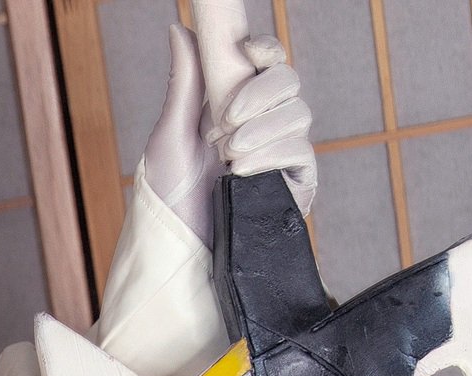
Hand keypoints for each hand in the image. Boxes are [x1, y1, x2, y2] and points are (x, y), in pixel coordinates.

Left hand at [137, 7, 317, 247]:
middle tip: (222, 126)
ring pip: (298, 113)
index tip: (249, 54)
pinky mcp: (296, 183)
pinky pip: (302, 151)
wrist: (182, 251)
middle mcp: (262, 122)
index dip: (266, 50)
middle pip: (288, 80)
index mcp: (233, 103)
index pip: (267, 61)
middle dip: (258, 96)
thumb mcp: (169, 136)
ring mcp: (281, 152)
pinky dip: (272, 155)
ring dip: (259, 132)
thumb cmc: (170, 199)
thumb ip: (184, 82)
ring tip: (227, 159)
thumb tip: (180, 28)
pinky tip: (244, 173)